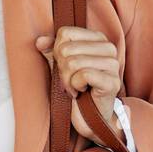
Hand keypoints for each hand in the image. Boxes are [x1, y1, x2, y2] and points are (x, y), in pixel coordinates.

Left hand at [35, 27, 121, 143]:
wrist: (90, 118)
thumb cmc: (77, 89)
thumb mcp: (61, 67)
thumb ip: (52, 51)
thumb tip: (39, 41)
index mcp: (97, 38)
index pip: (65, 33)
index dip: (57, 52)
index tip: (66, 67)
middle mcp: (108, 48)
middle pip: (67, 49)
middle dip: (62, 69)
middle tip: (69, 81)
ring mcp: (113, 64)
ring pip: (73, 62)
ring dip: (68, 81)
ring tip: (75, 88)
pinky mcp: (112, 81)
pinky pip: (83, 75)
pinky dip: (75, 86)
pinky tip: (81, 92)